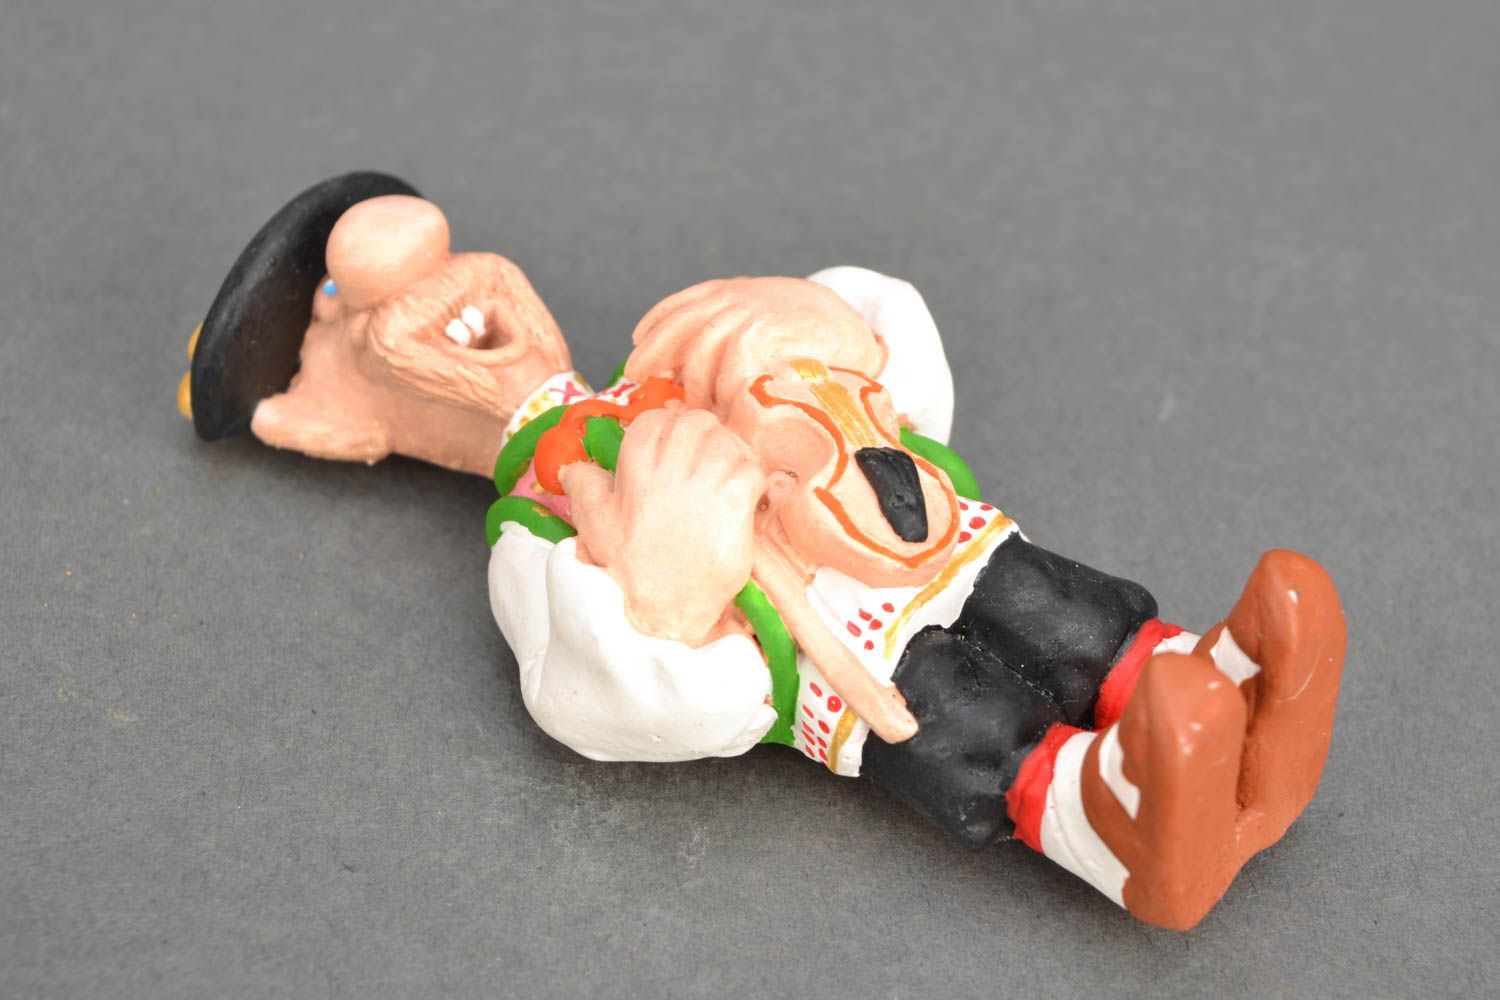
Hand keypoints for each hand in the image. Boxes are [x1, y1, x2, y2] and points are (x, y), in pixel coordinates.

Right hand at [559, 408, 766, 644]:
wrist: (662, 613)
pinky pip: (752, 469)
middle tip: (710, 462)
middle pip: (696, 422)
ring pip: (727, 441)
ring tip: (730, 480)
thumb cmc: (631, 571)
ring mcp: (703, 484)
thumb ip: (585, 489)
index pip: (656, 420)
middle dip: (706, 436)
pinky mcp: (734, 503)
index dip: (671, 430)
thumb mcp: (596, 527)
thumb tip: (573, 469)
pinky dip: (754, 481)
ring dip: (733, 456)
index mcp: (635, 469)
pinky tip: (746, 500)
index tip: (679, 451)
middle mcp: (669, 469)